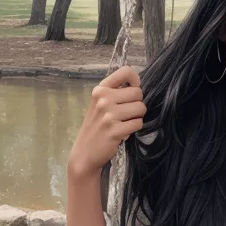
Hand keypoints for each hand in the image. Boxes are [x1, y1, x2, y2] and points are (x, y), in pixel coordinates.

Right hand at [67, 65, 146, 180]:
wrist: (84, 152)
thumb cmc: (95, 127)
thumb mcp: (99, 104)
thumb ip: (114, 93)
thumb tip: (138, 87)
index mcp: (100, 90)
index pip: (125, 72)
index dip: (136, 80)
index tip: (134, 89)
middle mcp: (103, 99)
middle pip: (138, 93)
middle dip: (137, 104)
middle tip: (127, 114)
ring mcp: (109, 115)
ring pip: (141, 108)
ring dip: (137, 117)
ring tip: (125, 123)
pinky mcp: (115, 130)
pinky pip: (138, 123)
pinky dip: (134, 128)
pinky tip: (123, 132)